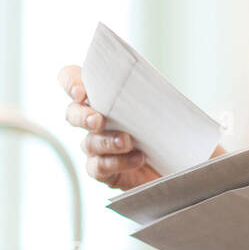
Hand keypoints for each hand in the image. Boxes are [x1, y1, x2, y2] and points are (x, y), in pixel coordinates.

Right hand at [58, 64, 160, 190]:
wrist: (177, 158)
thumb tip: (150, 85)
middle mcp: (93, 118)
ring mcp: (96, 145)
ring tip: (128, 142)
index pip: (72, 79)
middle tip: (98, 120)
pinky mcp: (103, 170)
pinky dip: (118, 163)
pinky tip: (137, 158)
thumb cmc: (165, 124)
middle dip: (82, 116)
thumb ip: (147, 91)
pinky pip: (99, 167)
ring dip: (107, 142)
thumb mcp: (160, 102)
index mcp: (103, 95)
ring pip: (89, 142)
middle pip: (73, 113)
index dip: (71, 83)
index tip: (81, 93)